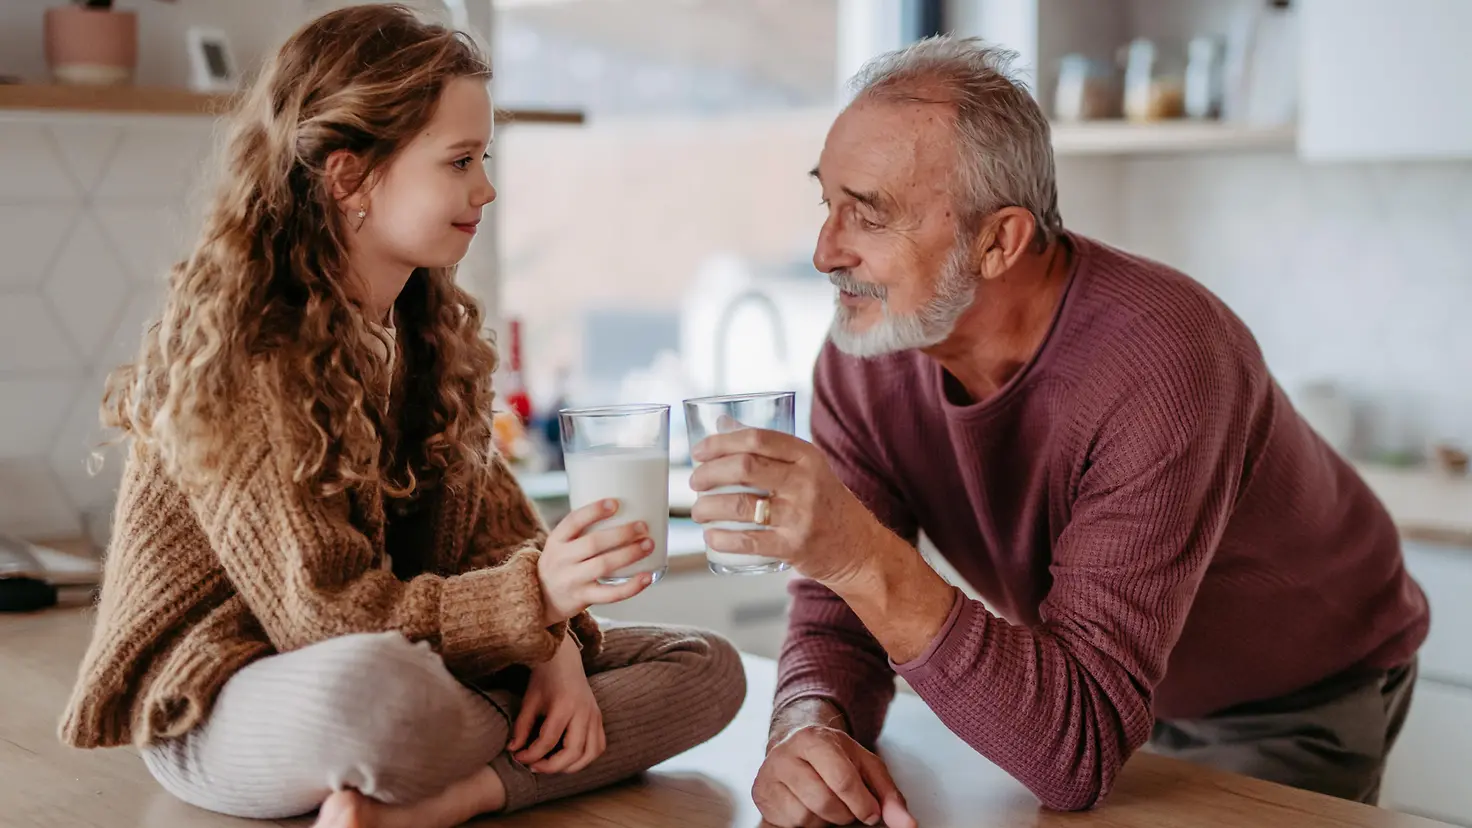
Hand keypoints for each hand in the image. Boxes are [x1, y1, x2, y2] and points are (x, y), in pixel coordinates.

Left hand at [507, 633, 604, 773]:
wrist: (565, 660)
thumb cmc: (545, 678)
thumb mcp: (529, 701)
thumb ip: (521, 727)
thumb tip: (513, 750)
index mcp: (564, 705)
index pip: (548, 741)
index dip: (531, 755)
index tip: (517, 757)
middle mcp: (583, 712)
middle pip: (572, 752)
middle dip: (551, 766)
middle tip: (534, 767)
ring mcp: (594, 716)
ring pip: (590, 754)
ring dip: (571, 767)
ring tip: (552, 766)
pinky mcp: (599, 718)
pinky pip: (599, 746)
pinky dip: (586, 758)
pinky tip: (569, 758)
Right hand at [540, 499, 654, 624]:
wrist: (542, 599)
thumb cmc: (562, 564)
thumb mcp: (561, 545)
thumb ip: (583, 531)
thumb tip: (625, 510)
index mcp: (556, 541)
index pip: (573, 521)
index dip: (594, 511)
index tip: (615, 503)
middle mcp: (562, 559)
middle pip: (593, 543)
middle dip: (621, 533)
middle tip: (642, 526)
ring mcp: (572, 580)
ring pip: (603, 565)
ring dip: (629, 554)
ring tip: (648, 545)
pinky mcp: (583, 598)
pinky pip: (610, 594)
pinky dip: (632, 586)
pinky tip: (647, 577)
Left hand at [689, 428, 890, 585]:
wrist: (859, 547)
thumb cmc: (824, 503)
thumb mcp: (806, 468)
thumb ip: (768, 447)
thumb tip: (722, 423)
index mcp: (807, 456)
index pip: (757, 439)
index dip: (720, 443)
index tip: (698, 452)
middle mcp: (806, 482)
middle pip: (744, 468)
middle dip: (708, 474)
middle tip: (694, 483)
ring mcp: (801, 515)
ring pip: (740, 506)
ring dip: (708, 508)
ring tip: (698, 511)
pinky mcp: (795, 547)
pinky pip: (748, 541)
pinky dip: (722, 539)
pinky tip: (711, 537)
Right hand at [754, 724, 914, 827]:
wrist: (797, 748)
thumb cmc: (836, 759)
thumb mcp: (867, 769)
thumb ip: (889, 796)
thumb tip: (908, 825)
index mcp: (814, 739)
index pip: (842, 779)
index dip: (862, 804)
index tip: (870, 813)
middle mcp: (786, 753)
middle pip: (823, 801)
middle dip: (843, 813)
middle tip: (846, 807)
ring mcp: (769, 774)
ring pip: (805, 817)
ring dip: (822, 820)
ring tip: (824, 804)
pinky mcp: (760, 794)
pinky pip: (788, 825)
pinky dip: (804, 824)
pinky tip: (807, 807)